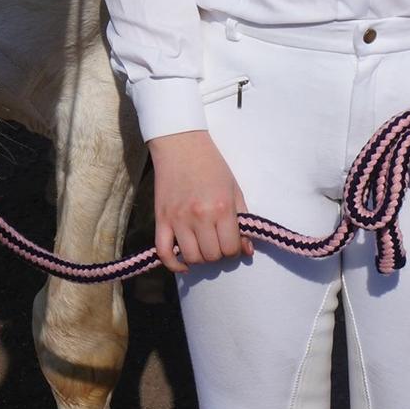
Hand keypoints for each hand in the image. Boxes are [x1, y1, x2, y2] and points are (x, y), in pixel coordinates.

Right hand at [148, 130, 252, 273]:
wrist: (181, 144)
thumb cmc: (211, 165)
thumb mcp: (234, 188)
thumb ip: (243, 219)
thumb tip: (248, 250)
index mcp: (222, 208)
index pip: (231, 248)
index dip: (234, 248)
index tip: (232, 241)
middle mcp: (200, 216)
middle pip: (212, 255)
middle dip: (218, 252)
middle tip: (217, 240)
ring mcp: (178, 219)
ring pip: (192, 257)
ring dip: (200, 257)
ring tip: (202, 245)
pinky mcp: (161, 219)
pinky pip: (163, 252)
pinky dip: (173, 264)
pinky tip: (183, 263)